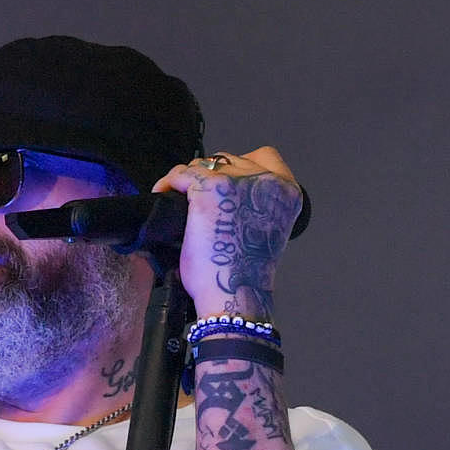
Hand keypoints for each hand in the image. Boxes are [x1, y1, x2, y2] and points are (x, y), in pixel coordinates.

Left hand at [154, 146, 302, 318]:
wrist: (234, 294)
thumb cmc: (245, 272)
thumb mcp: (265, 229)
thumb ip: (256, 203)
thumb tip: (228, 192)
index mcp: (285, 191)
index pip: (265, 156)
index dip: (239, 165)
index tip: (225, 180)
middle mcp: (265, 180)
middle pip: (229, 159)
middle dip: (210, 175)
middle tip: (197, 198)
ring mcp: (237, 182)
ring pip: (203, 164)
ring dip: (188, 178)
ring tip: (178, 197)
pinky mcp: (209, 189)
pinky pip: (181, 174)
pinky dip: (168, 182)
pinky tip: (163, 193)